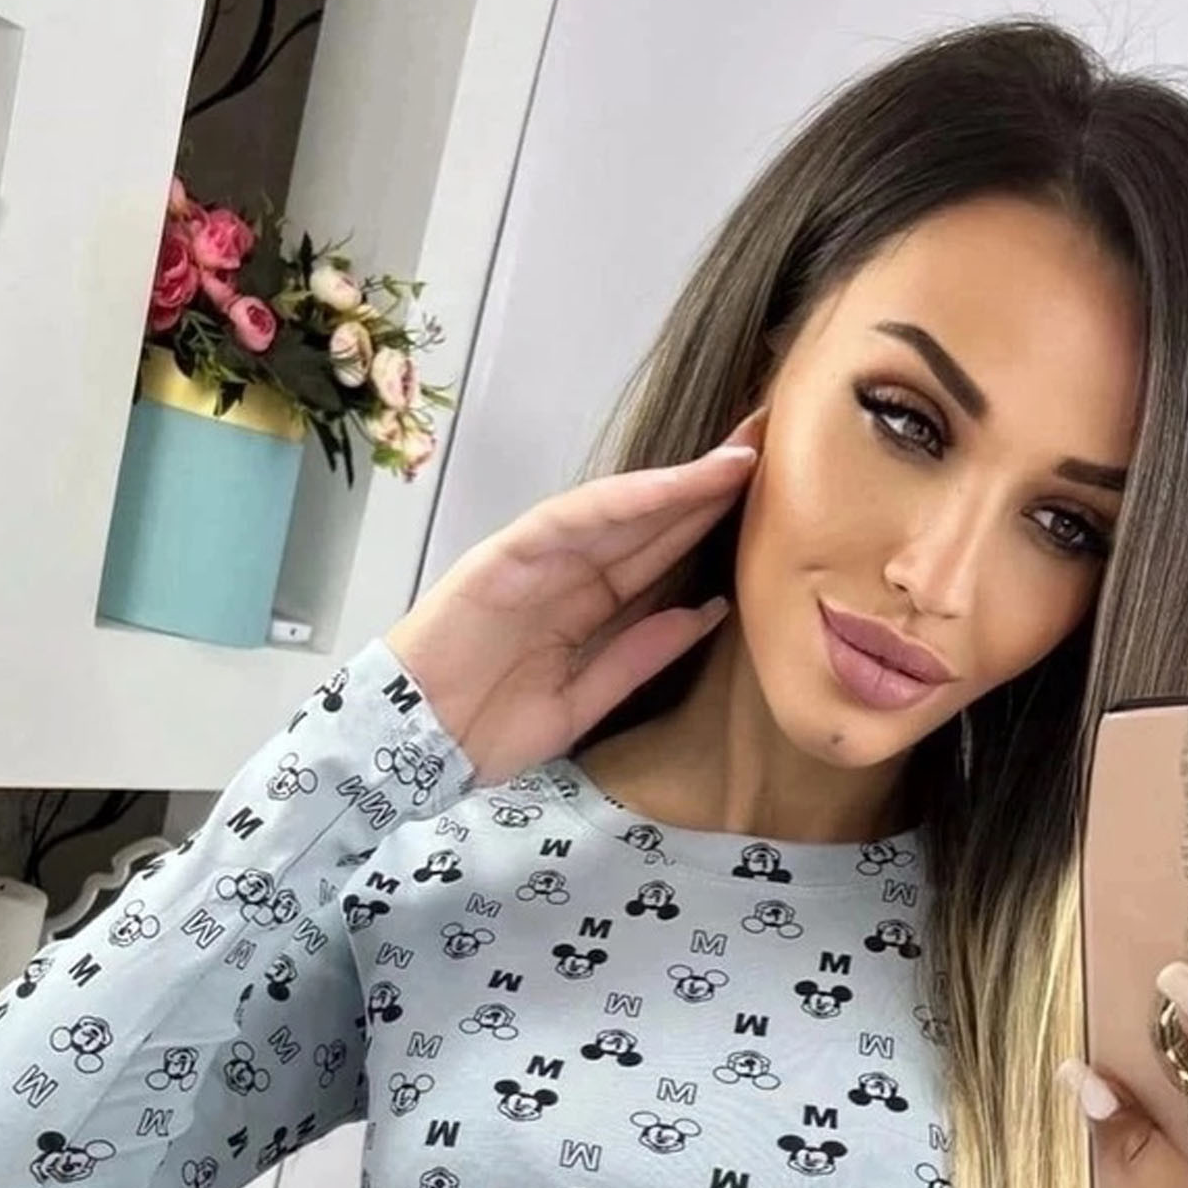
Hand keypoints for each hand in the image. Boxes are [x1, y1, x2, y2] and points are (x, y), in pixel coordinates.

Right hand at [384, 405, 768, 783]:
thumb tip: (707, 611)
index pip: (659, 554)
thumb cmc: (490, 727)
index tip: (769, 501)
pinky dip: (624, 501)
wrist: (417, 744)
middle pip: (649, 520)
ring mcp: (538, 558)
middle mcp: (570, 573)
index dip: (709, 524)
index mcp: (589, 606)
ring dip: (678, 483)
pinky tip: (673, 486)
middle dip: (708, 485)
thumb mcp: (586, 699)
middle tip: (770, 443)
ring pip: (620, 510)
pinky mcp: (506, 554)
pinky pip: (573, 520)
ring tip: (740, 458)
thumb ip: (641, 652)